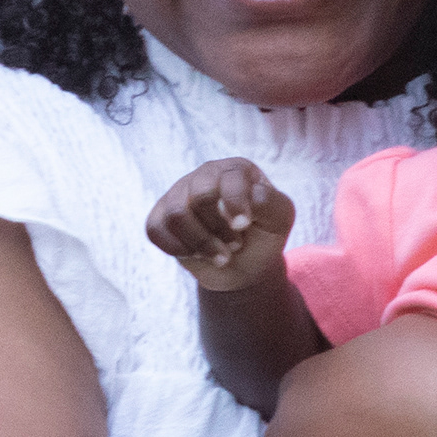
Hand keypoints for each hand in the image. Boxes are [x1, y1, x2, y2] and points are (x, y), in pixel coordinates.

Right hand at [146, 158, 296, 293]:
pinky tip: (196, 253)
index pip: (229, 177)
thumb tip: (251, 194)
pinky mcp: (160, 216)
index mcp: (235, 170)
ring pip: (176, 214)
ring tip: (220, 256)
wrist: (243, 266)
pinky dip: (178, 248)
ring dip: (201, 243)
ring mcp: (178, 194)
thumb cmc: (262, 236)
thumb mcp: (280, 219)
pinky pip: (156, 229)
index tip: (243, 226)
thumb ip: (271, 202)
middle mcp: (204, 175)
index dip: (234, 202)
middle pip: (199, 196)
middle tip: (235, 246)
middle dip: (219, 229)